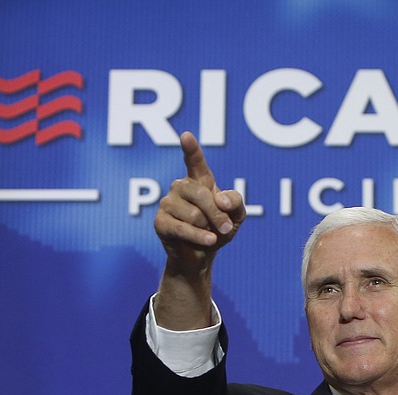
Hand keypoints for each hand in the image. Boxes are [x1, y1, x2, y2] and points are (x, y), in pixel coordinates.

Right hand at [153, 132, 245, 274]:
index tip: (186, 135)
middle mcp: (180, 186)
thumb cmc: (218, 230)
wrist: (201, 256)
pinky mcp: (160, 222)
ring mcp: (167, 203)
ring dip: (208, 228)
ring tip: (208, 234)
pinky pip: (183, 228)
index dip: (191, 149)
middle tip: (226, 228)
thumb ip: (235, 201)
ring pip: (194, 214)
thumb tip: (219, 199)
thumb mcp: (237, 215)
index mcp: (198, 180)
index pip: (195, 161)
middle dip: (218, 215)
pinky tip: (209, 241)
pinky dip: (199, 237)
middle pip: (202, 195)